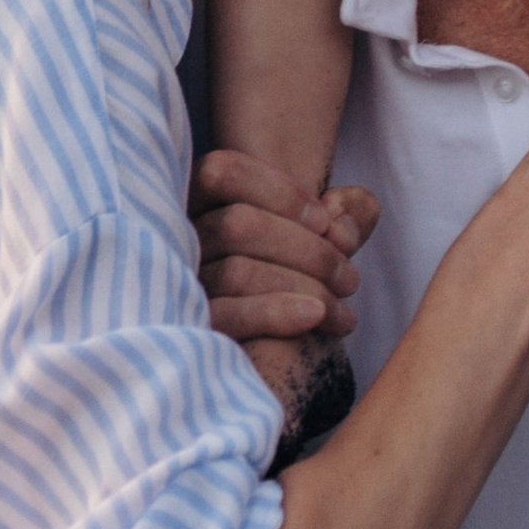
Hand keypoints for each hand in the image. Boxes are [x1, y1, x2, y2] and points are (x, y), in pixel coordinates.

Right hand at [191, 150, 380, 343]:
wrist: (274, 356)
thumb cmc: (299, 281)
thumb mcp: (329, 236)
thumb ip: (350, 210)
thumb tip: (342, 222)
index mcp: (200, 200)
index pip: (223, 172)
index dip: (279, 191)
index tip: (326, 221)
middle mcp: (178, 239)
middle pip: (237, 225)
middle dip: (308, 251)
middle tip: (350, 279)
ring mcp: (178, 287)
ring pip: (237, 272)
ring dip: (304, 288)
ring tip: (344, 312)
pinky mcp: (188, 330)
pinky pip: (227, 317)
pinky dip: (277, 313)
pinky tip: (315, 317)